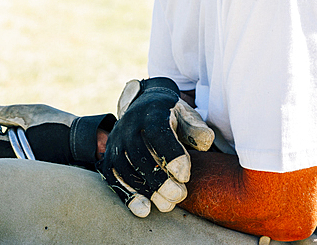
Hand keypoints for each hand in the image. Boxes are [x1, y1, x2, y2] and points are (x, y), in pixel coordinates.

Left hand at [0, 103, 114, 168]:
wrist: (81, 139)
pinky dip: (17, 143)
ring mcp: (28, 165)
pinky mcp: (38, 164)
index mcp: (14, 153)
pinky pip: (20, 154)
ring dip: (6, 138)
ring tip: (13, 124)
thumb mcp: (32, 114)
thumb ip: (9, 113)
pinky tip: (25, 132)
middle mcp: (19, 163)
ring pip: (8, 153)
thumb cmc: (57, 126)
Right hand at [96, 77, 213, 216]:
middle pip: (139, 155)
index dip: (171, 155)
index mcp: (151, 112)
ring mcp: (116, 141)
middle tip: (179, 195)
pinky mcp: (110, 156)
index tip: (185, 176)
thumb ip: (196, 127)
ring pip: (125, 169)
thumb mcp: (187, 114)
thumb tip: (206, 142)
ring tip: (167, 204)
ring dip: (146, 191)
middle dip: (160, 179)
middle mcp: (129, 125)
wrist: (144, 106)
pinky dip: (128, 195)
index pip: (158, 133)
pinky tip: (144, 210)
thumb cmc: (171, 114)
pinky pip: (114, 178)